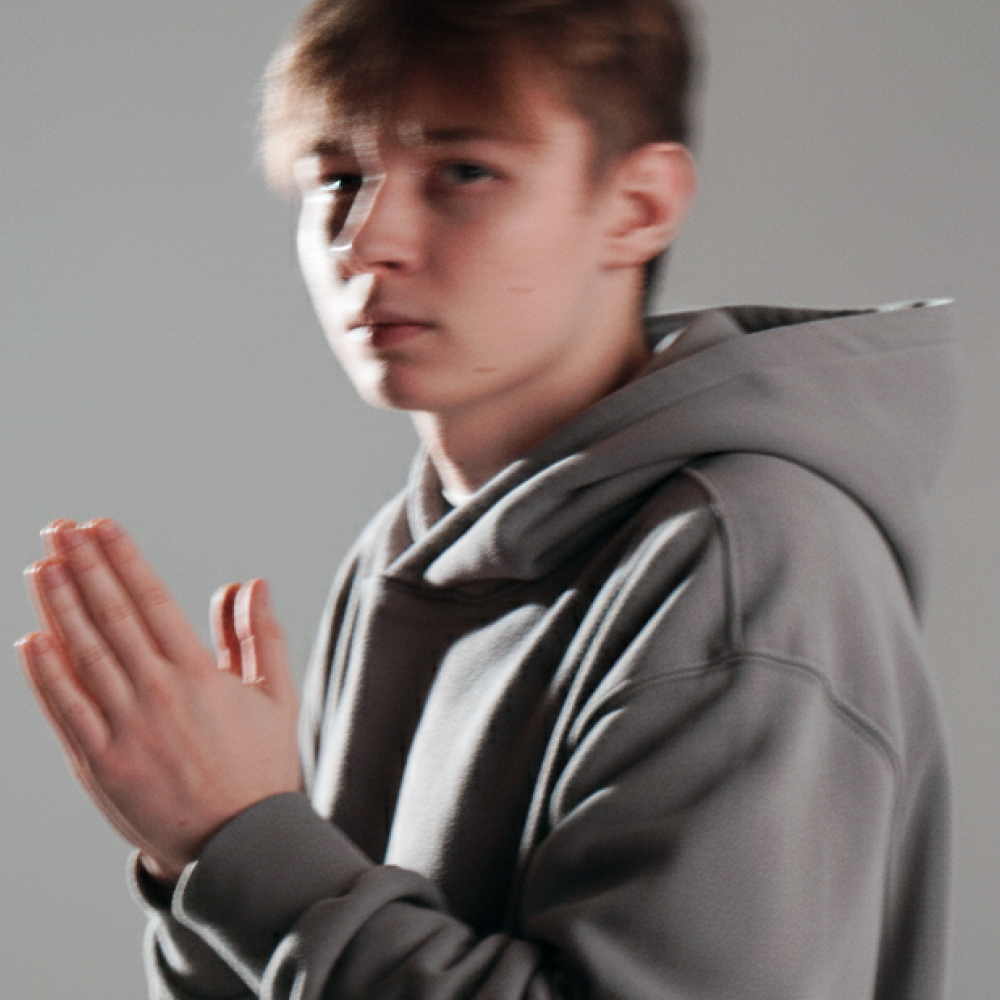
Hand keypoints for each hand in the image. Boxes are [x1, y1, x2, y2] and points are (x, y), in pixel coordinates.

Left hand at [17, 519, 301, 880]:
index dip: (123, 559)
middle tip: (60, 529)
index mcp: (200, 674)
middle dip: (84, 567)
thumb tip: (249, 583)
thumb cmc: (261, 767)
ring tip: (44, 566)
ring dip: (59, 606)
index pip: (151, 600)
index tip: (101, 526)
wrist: (239, 844)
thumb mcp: (276, 696)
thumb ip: (260, 636)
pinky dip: (46, 674)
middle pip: (111, 617)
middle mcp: (158, 694)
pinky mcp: (100, 764)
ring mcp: (124, 729)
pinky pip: (65, 710)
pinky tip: (33, 640)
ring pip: (82, 654)